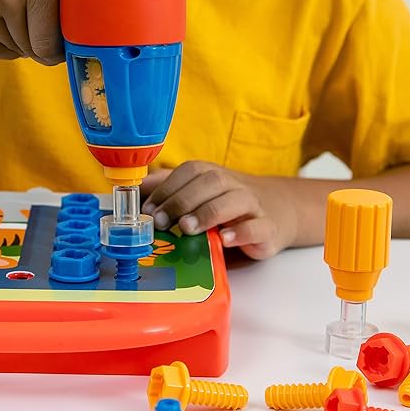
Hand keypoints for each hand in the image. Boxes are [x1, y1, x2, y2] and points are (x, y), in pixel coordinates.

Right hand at [0, 0, 112, 62]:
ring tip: (35, 27)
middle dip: (47, 48)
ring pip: (13, 49)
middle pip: (33, 50)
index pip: (51, 43)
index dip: (63, 50)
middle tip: (55, 37)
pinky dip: (6, 47)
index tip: (70, 44)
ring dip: (27, 46)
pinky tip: (16, 32)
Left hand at [141, 161, 298, 259]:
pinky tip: (224, 238)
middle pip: (210, 183)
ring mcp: (252, 205)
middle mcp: (232, 184)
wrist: (275, 209)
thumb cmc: (225, 202)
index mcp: (211, 174)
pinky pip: (257, 226)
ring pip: (234, 200)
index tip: (149, 210)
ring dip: (208, 213)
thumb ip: (167, 189)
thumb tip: (134, 191)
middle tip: (163, 221)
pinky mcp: (267, 227)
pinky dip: (241, 232)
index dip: (167, 189)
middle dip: (182, 200)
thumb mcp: (195, 192)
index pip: (189, 172)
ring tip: (188, 228)